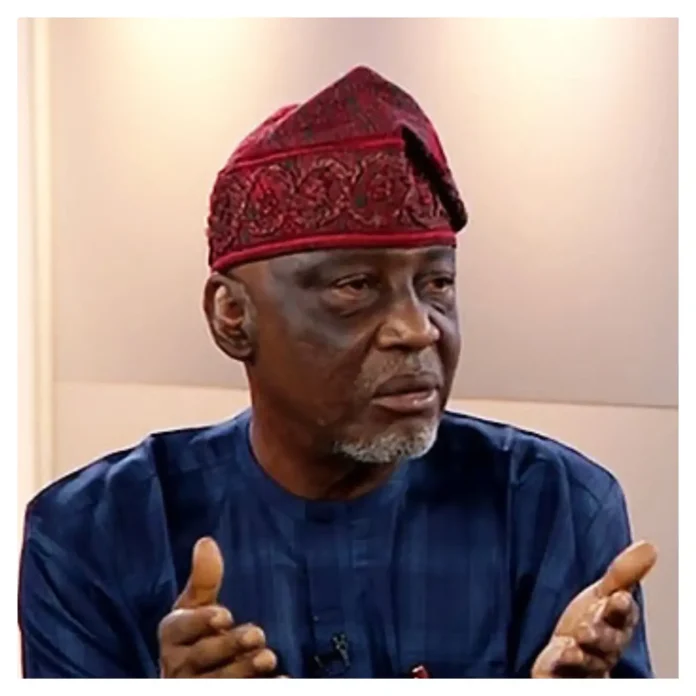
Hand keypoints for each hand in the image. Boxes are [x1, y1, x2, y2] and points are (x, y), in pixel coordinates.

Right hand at [158, 537, 278, 677]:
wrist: (195, 678)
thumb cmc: (199, 635)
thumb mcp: (198, 606)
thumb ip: (204, 579)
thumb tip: (206, 542)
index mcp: (172, 637)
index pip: (177, 629)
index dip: (199, 622)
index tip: (225, 615)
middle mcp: (176, 666)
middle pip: (199, 658)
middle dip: (229, 646)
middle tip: (258, 634)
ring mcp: (194, 688)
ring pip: (214, 683)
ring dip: (243, 671)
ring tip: (269, 658)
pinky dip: (260, 689)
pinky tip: (280, 680)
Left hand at [532, 540, 656, 677]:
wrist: (565, 658)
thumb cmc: (590, 624)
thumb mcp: (602, 596)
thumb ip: (622, 575)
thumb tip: (649, 546)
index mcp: (616, 626)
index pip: (623, 617)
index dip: (621, 609)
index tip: (618, 598)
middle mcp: (604, 649)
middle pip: (607, 645)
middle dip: (600, 636)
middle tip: (585, 627)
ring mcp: (585, 665)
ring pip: (589, 664)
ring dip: (581, 656)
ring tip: (571, 645)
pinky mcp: (563, 676)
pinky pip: (563, 677)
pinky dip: (561, 668)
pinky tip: (555, 657)